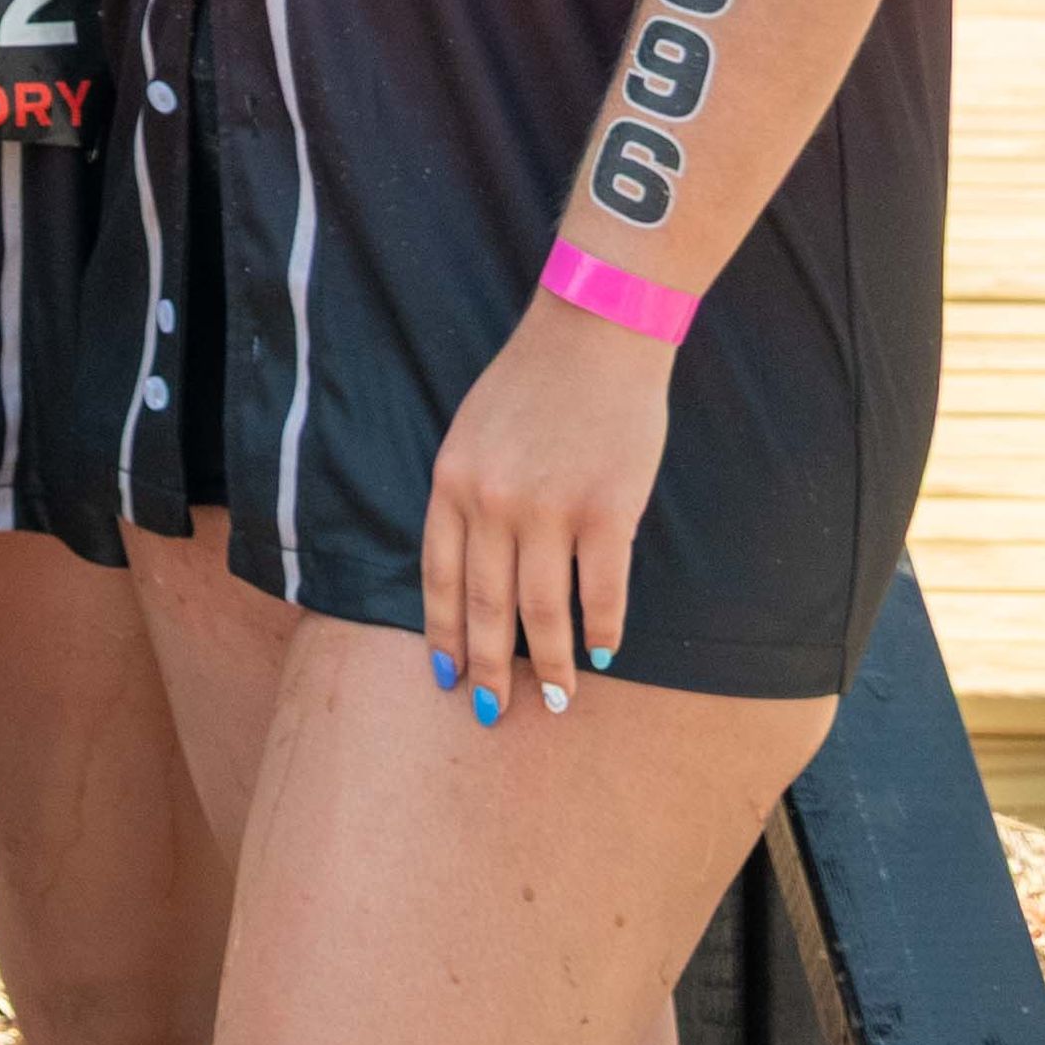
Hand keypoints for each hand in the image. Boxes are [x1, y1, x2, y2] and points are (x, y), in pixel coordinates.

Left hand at [421, 288, 672, 709]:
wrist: (594, 331)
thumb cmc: (533, 381)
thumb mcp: (473, 433)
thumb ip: (468, 496)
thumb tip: (475, 570)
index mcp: (452, 481)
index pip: (437, 577)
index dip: (443, 634)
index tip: (448, 677)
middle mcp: (492, 502)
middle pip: (484, 605)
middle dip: (488, 668)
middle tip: (494, 712)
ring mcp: (550, 508)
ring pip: (543, 611)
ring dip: (549, 664)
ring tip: (558, 699)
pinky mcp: (607, 510)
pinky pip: (602, 590)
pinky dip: (603, 628)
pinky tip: (604, 651)